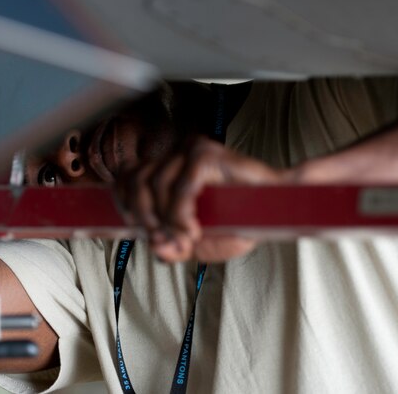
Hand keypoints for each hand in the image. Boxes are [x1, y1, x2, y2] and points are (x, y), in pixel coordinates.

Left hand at [117, 136, 291, 262]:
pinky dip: (182, 215)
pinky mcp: (206, 154)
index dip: (123, 202)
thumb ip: (170, 247)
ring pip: (155, 184)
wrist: (275, 213)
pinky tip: (194, 229)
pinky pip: (180, 188)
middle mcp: (175, 155)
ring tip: (186, 237)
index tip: (137, 228)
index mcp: (166, 169)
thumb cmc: (236, 224)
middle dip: (144, 217)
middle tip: (164, 239)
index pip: (125, 175)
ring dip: (166, 219)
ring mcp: (190, 150)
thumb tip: (155, 246)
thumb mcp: (194, 245)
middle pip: (135, 181)